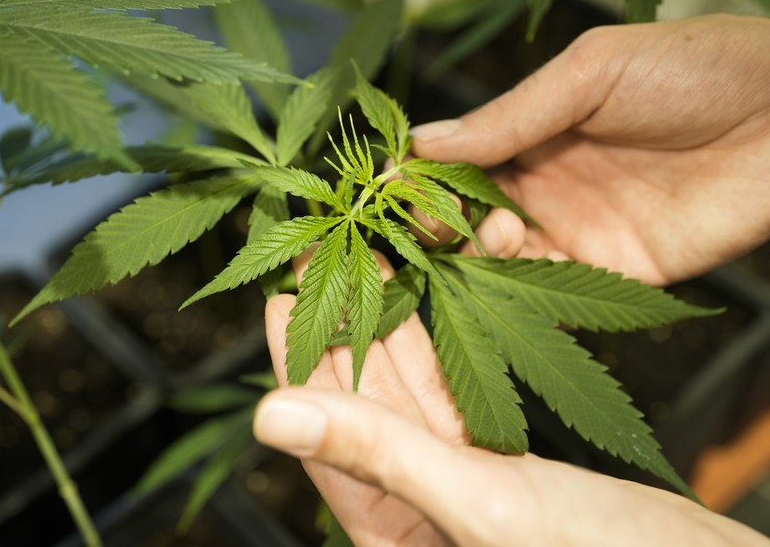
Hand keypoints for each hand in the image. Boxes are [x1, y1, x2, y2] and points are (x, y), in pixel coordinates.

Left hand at [253, 253, 767, 545]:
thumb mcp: (487, 507)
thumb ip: (382, 455)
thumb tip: (272, 415)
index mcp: (391, 531)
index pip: (321, 429)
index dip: (297, 353)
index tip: (282, 288)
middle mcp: (416, 507)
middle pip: (361, 401)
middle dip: (345, 322)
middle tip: (332, 255)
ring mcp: (460, 484)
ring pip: (410, 390)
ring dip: (393, 324)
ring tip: (377, 258)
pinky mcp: (503, 468)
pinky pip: (459, 394)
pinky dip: (445, 344)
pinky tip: (432, 298)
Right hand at [410, 14, 769, 285]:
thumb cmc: (696, 71)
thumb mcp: (591, 74)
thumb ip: (510, 116)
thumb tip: (421, 142)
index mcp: (535, 131)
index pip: (460, 160)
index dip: (423, 176)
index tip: (391, 187)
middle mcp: (546, 184)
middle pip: (468, 214)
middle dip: (439, 221)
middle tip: (428, 223)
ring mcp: (577, 231)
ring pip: (500, 257)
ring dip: (478, 252)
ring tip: (491, 231)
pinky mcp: (613, 273)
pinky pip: (552, 292)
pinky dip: (519, 288)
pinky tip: (508, 269)